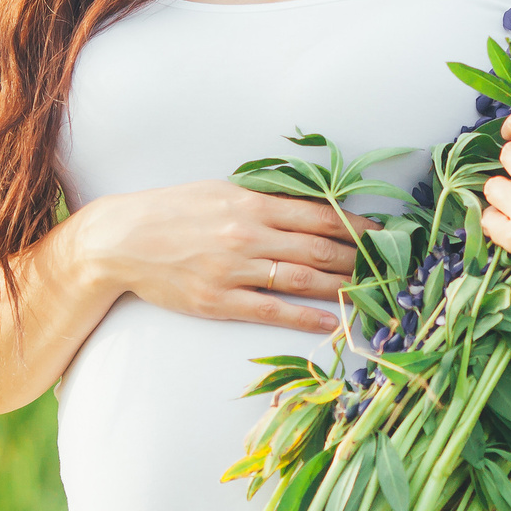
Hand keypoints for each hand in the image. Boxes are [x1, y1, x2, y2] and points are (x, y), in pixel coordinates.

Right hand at [73, 183, 374, 334]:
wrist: (122, 240)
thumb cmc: (173, 211)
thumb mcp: (219, 190)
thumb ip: (262, 199)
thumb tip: (308, 206)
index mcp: (250, 203)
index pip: (319, 213)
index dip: (357, 225)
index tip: (384, 233)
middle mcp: (247, 234)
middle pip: (320, 247)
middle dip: (359, 258)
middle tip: (388, 266)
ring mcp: (234, 270)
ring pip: (303, 278)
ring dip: (342, 286)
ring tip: (371, 292)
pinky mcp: (219, 301)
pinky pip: (274, 311)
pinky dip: (307, 317)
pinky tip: (332, 320)